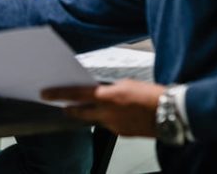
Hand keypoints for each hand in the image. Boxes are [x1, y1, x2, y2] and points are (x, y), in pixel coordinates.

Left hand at [42, 79, 165, 136]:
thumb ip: (109, 88)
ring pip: (95, 119)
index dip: (58, 94)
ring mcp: (115, 125)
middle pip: (80, 112)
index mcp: (107, 96)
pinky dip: (107, 119)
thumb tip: (100, 91)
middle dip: (69, 109)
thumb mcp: (125, 84)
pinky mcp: (123, 134)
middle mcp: (107, 113)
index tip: (46, 94)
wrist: (171, 112)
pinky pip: (109, 125)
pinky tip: (113, 114)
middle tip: (60, 105)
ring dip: (90, 113)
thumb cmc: (150, 94)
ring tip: (91, 106)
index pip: (76, 94)